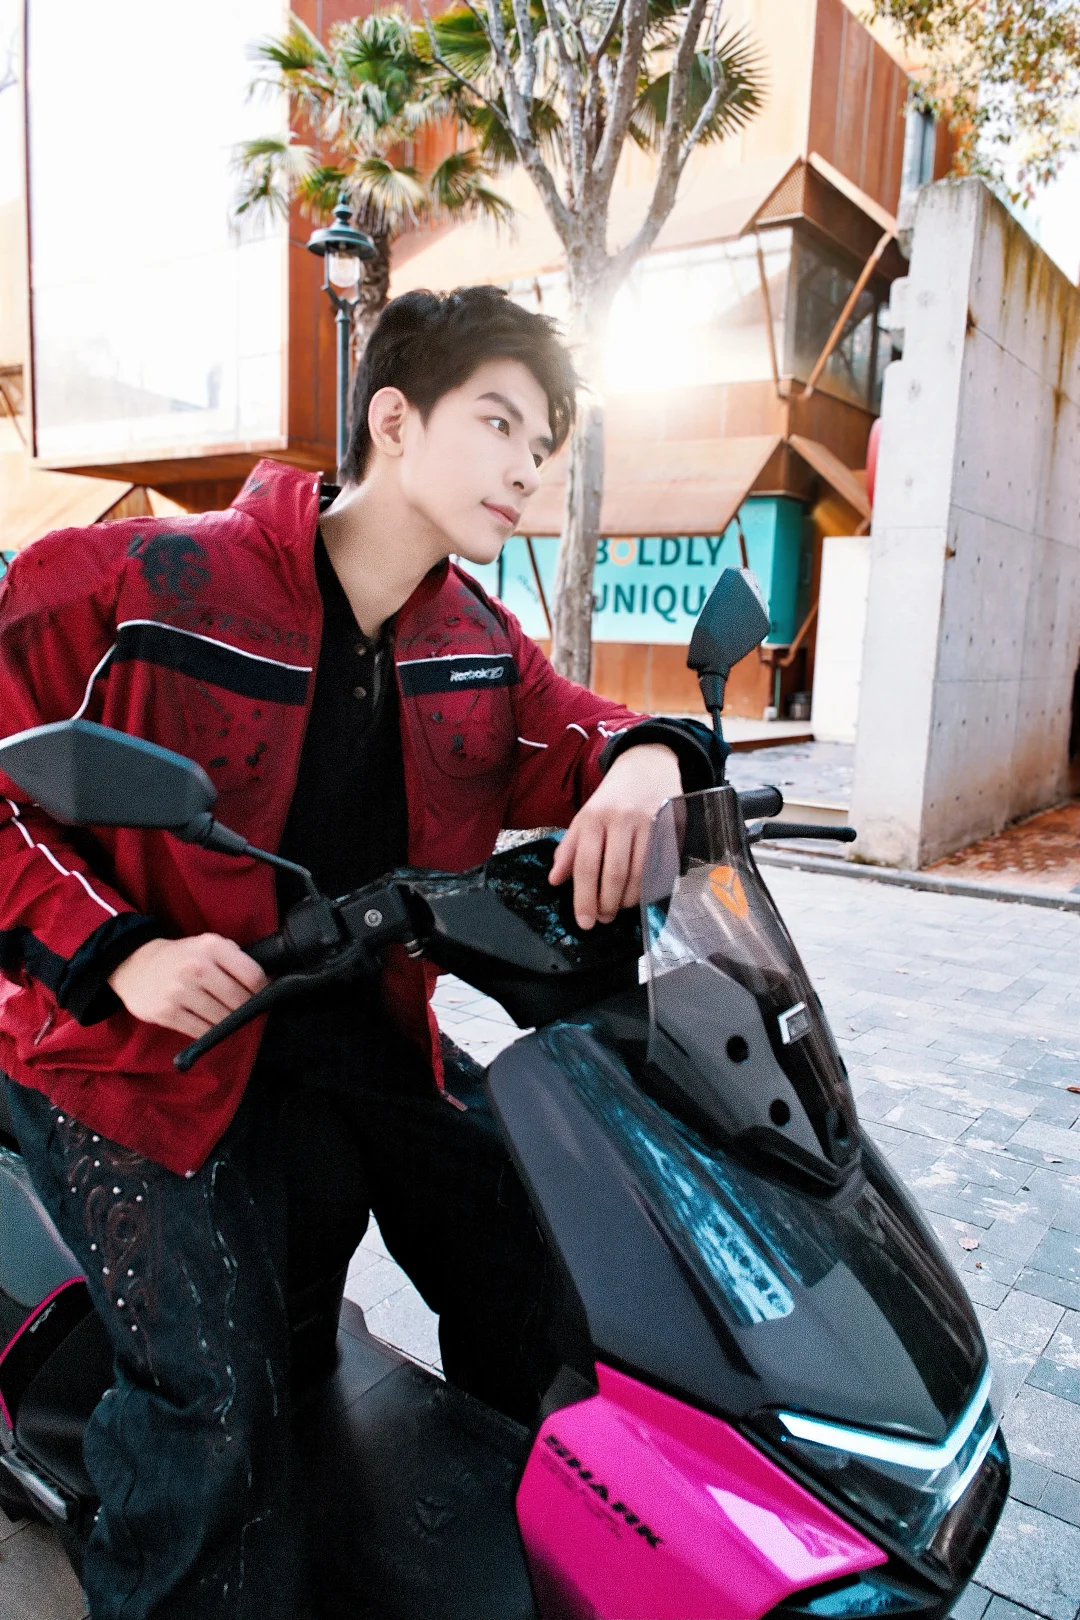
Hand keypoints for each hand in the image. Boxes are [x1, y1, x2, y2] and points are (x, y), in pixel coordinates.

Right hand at [108, 935, 268, 1039]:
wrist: (135, 965)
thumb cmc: (181, 957)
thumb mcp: (208, 945)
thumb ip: (235, 958)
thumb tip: (265, 983)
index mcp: (211, 947)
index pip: (252, 975)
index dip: (262, 990)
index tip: (260, 995)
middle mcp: (196, 967)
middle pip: (239, 1001)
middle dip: (246, 1009)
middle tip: (243, 1010)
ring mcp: (180, 991)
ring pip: (222, 1019)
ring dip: (228, 1022)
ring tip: (224, 1016)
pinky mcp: (167, 1013)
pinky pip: (202, 1031)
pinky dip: (210, 1032)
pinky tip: (207, 1023)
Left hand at [549, 744, 681, 929]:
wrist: (648, 764)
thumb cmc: (611, 797)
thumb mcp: (584, 817)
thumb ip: (570, 848)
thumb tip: (556, 880)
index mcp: (593, 817)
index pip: (586, 865)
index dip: (584, 898)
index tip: (584, 922)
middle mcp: (621, 819)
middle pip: (615, 873)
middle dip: (608, 903)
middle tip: (604, 919)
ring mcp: (649, 822)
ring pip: (641, 873)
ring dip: (630, 900)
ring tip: (621, 909)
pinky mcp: (671, 826)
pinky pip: (662, 866)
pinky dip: (652, 887)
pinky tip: (643, 894)